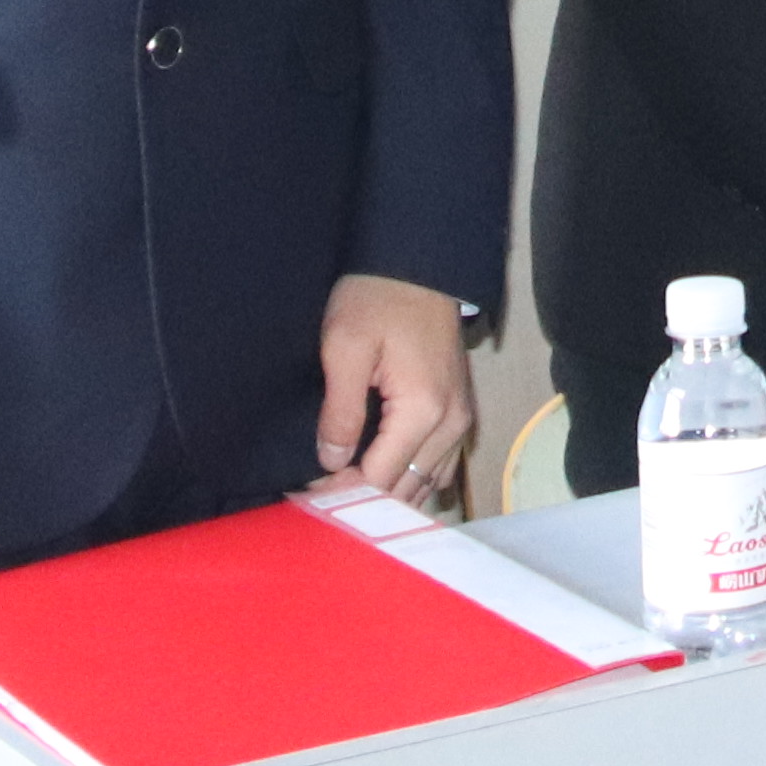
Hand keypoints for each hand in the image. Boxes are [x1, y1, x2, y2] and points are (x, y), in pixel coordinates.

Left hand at [307, 276, 473, 510]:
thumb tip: (331, 463)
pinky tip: (378, 475)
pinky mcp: (459, 412)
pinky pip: (438, 466)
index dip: (341, 494)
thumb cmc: (378, 298)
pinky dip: (409, 478)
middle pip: (405, 490)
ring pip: (425, 484)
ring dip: (386, 494)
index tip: (305, 494)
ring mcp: (461, 420)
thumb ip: (340, 411)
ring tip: (343, 490)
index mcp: (424, 410)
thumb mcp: (344, 348)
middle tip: (317, 499)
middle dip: (362, 500)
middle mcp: (451, 424)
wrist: (419, 264)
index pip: (380, 478)